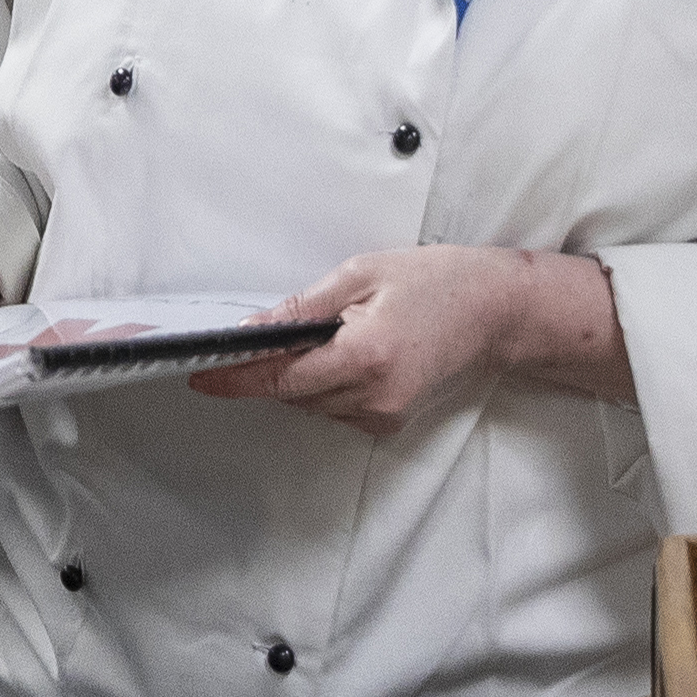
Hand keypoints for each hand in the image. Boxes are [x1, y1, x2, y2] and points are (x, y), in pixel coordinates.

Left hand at [184, 246, 605, 431]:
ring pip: (312, 403)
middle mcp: (374, 394)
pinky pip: (335, 407)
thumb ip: (303, 308)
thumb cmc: (434, 282)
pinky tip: (349, 353)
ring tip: (332, 333)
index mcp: (366, 354)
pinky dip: (326, 384)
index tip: (201, 376)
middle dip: (272, 367)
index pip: (282, 378)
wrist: (494, 310)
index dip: (237, 379)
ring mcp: (384, 413)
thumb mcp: (362, 275)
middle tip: (273, 332)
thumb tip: (252, 331)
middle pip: (292, 393)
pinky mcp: (390, 420)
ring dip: (302, 375)